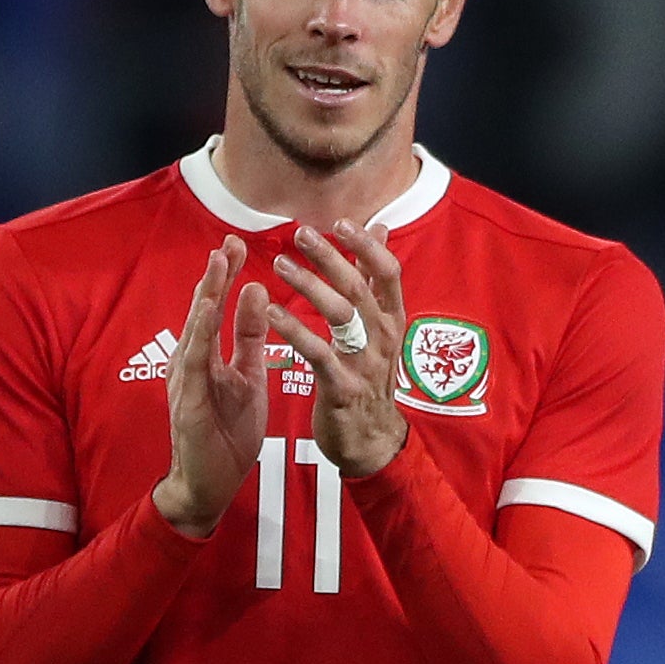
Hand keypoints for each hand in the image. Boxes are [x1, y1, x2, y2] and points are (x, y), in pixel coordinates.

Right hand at [153, 236, 270, 537]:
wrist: (211, 483)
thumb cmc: (228, 431)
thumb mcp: (249, 376)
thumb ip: (250, 337)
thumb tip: (258, 290)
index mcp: (208, 355)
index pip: (217, 307)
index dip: (227, 276)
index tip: (239, 243)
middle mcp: (191, 361)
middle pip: (202, 310)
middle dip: (215, 276)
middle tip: (229, 240)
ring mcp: (184, 379)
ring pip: (195, 330)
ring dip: (205, 295)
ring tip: (218, 264)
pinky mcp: (185, 400)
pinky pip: (193, 361)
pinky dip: (200, 333)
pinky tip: (209, 311)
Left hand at [268, 221, 410, 478]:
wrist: (372, 441)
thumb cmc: (371, 379)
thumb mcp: (381, 327)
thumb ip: (376, 279)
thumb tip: (381, 229)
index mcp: (392, 320)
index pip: (389, 273)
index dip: (367, 245)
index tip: (341, 222)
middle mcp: (383, 338)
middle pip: (360, 287)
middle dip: (331, 257)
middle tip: (301, 233)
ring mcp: (365, 364)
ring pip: (341, 315)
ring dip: (309, 287)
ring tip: (280, 265)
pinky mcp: (342, 388)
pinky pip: (318, 353)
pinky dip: (294, 330)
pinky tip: (271, 312)